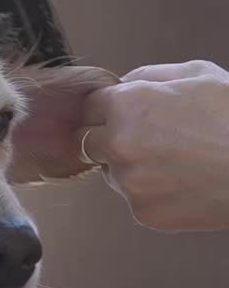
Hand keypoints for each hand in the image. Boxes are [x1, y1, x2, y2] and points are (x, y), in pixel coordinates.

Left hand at [81, 60, 228, 230]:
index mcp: (127, 106)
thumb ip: (149, 75)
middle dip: (110, 137)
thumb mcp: (197, 74)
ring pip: (112, 173)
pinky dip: (152, 191)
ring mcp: (129, 183)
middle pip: (90, 142)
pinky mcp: (143, 213)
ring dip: (130, 166)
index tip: (122, 112)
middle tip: (152, 137)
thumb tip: (124, 84)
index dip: (107, 107)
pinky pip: (135, 198)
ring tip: (175, 159)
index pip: (89, 106)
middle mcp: (118, 146)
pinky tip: (184, 180)